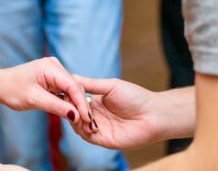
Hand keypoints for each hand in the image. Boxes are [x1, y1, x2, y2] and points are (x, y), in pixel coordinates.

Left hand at [0, 56, 92, 126]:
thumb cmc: (12, 90)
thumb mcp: (34, 100)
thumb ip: (57, 106)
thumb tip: (76, 115)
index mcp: (50, 67)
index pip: (73, 85)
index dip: (82, 103)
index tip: (88, 118)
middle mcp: (54, 66)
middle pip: (75, 87)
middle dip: (81, 105)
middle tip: (88, 123)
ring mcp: (54, 71)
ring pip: (72, 89)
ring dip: (76, 104)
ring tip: (83, 121)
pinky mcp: (52, 78)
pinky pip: (65, 90)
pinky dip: (69, 102)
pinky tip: (73, 113)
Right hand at [71, 75, 190, 150]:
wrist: (153, 114)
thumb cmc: (136, 97)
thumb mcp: (111, 86)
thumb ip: (91, 84)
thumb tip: (72, 77)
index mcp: (96, 101)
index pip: (75, 100)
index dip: (69, 97)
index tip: (64, 92)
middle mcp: (96, 115)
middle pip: (74, 113)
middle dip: (70, 109)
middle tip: (70, 105)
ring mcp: (99, 128)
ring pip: (78, 126)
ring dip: (76, 119)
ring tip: (80, 113)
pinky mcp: (104, 140)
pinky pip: (88, 137)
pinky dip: (84, 130)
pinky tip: (88, 122)